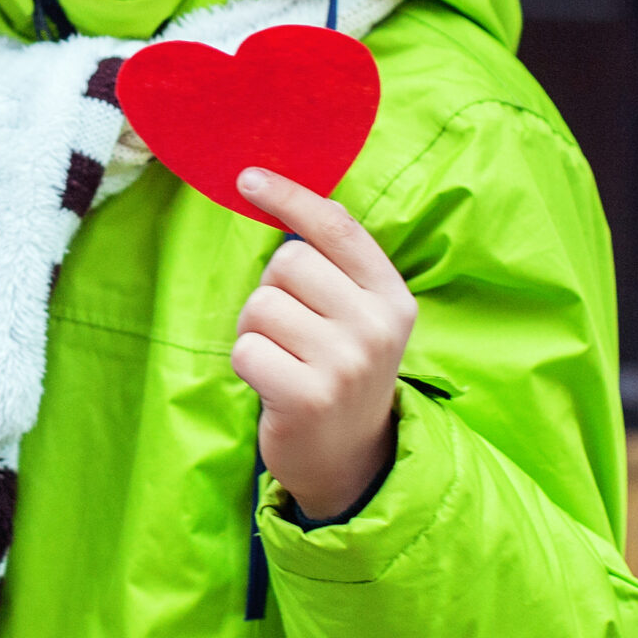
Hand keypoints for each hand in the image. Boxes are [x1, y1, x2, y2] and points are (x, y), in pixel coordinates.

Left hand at [229, 166, 416, 521]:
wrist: (349, 458)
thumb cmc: (340, 371)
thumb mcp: (359, 315)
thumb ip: (340, 264)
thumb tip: (310, 200)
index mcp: (391, 297)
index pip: (337, 228)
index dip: (289, 196)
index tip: (246, 178)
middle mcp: (376, 326)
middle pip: (287, 262)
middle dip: (272, 290)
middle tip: (292, 331)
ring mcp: (345, 363)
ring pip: (260, 304)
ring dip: (257, 330)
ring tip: (284, 359)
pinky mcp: (308, 396)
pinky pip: (246, 348)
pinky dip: (247, 363)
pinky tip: (273, 385)